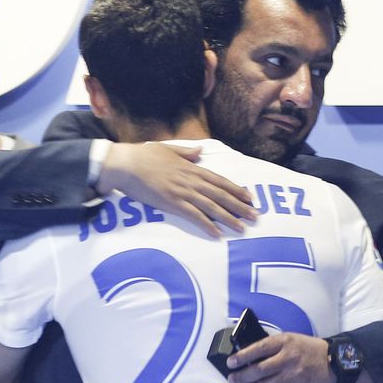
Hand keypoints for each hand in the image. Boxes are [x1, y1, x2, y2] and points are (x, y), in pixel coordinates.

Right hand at [97, 143, 256, 236]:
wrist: (127, 164)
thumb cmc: (144, 155)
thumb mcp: (168, 149)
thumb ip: (186, 153)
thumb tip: (200, 152)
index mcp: (191, 168)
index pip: (219, 180)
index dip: (236, 189)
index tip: (249, 197)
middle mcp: (191, 180)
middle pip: (221, 194)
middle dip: (239, 206)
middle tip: (254, 216)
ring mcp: (183, 192)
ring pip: (212, 206)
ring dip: (228, 218)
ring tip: (242, 228)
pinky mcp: (172, 203)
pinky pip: (194, 216)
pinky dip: (207, 224)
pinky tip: (217, 233)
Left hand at [226, 332, 332, 382]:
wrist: (334, 362)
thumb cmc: (308, 349)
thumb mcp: (290, 339)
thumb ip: (272, 346)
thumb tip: (248, 356)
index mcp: (284, 343)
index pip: (258, 349)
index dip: (242, 357)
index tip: (230, 362)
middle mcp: (288, 359)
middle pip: (258, 370)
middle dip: (241, 377)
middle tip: (232, 380)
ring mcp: (293, 377)